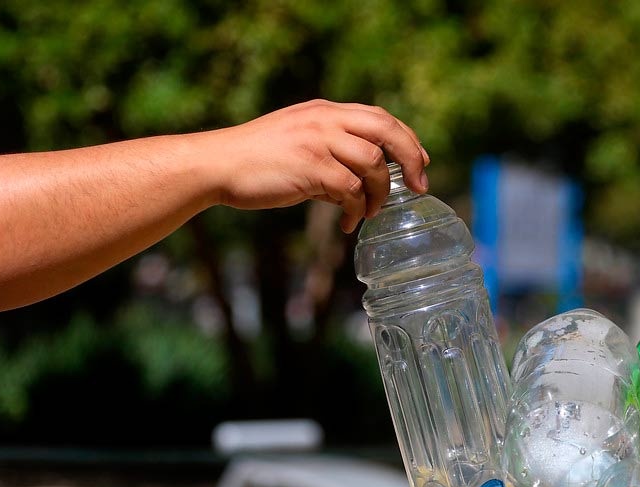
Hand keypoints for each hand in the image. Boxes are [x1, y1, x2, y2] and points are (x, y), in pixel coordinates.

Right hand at [205, 99, 429, 231]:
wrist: (218, 165)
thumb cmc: (258, 161)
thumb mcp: (299, 141)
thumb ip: (331, 151)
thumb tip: (363, 182)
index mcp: (325, 111)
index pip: (380, 117)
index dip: (407, 139)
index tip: (421, 162)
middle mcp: (325, 119)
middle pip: (386, 131)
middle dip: (410, 159)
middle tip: (419, 187)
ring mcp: (318, 140)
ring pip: (373, 163)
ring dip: (380, 193)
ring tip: (369, 212)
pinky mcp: (310, 166)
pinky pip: (351, 189)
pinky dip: (356, 209)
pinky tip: (349, 222)